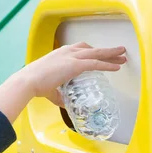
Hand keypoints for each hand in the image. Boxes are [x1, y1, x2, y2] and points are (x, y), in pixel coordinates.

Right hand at [0, 42, 126, 123]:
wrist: (28, 81)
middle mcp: (67, 52)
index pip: (80, 48)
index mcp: (60, 53)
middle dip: (106, 50)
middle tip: (119, 52)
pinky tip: (116, 67)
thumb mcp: (50, 89)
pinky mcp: (75, 65)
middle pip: (92, 48)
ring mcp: (72, 57)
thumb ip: (59, 95)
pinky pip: (96, 63)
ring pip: (97, 54)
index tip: (101, 54)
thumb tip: (64, 104)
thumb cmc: (35, 84)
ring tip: (123, 55)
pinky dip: (107, 65)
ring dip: (111, 54)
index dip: (92, 51)